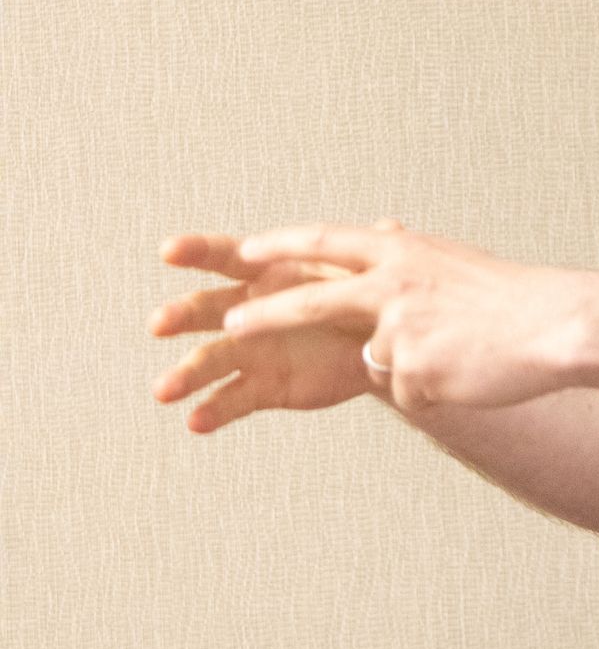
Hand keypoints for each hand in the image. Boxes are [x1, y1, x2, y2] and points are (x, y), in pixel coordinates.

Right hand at [150, 223, 406, 432]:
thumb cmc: (362, 296)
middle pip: (206, 309)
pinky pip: (233, 399)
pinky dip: (214, 411)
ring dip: (185, 374)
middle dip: (181, 315)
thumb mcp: (369, 270)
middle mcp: (248, 310)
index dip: (197, 250)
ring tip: (164, 390)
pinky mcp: (262, 386)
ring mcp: (251, 350)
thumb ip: (370, 251)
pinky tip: (196, 421)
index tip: (169, 250)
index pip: (226, 256)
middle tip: (159, 323)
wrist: (376, 347)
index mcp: (267, 273)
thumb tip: (389, 227)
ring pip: (210, 360)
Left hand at [207, 221, 586, 415]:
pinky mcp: (412, 368)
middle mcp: (393, 282)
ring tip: (466, 356)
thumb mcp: (455, 267)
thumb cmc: (514, 300)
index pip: (327, 241)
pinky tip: (471, 373)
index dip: (283, 244)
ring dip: (417, 364)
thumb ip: (411, 272)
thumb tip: (384, 281)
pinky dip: (439, 386)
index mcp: (404, 250)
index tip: (246, 249)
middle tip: (228, 326)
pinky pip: (410, 389)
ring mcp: (400, 327)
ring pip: (377, 358)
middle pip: (313, 298)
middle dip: (265, 315)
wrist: (555, 325)